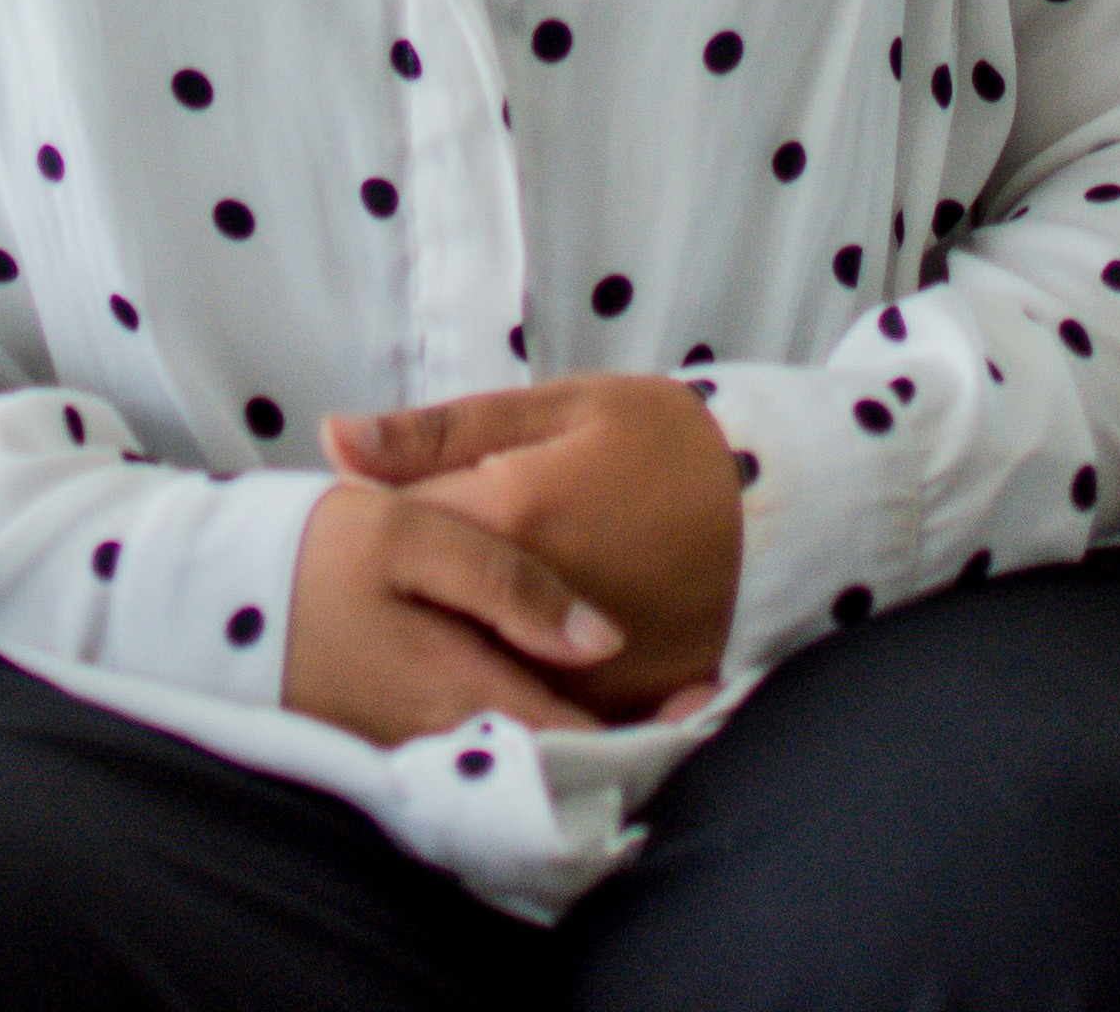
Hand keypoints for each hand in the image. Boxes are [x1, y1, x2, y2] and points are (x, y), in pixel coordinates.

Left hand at [324, 374, 743, 723]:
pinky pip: (546, 710)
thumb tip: (331, 440)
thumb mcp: (558, 408)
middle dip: (415, 594)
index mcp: (515, 514)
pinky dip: (524, 687)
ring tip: (471, 610)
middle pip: (430, 617)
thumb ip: (439, 433)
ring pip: (481, 673)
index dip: (377, 527)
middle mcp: (541, 605)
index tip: (384, 517)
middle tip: (430, 569)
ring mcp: (586, 664)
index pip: (396, 534)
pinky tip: (522, 654)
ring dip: (462, 646)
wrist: (787, 499)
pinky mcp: (626, 700)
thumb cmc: (666, 438)